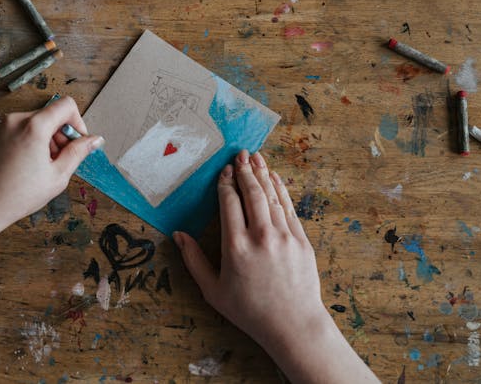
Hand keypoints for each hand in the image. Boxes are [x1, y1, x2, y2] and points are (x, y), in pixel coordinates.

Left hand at [0, 97, 103, 234]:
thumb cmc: (17, 195)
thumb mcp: (57, 175)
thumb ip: (78, 152)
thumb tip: (95, 139)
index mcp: (33, 126)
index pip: (66, 105)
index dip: (78, 123)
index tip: (77, 143)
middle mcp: (17, 119)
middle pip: (52, 115)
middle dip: (62, 135)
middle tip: (60, 162)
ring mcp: (4, 126)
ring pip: (38, 123)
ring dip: (48, 140)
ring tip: (43, 167)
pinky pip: (23, 129)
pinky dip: (33, 142)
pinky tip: (29, 166)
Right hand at [174, 150, 324, 347]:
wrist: (293, 325)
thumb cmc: (250, 311)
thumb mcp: (213, 290)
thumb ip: (194, 260)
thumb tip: (179, 235)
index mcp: (235, 247)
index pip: (229, 202)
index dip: (225, 183)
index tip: (223, 171)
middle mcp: (260, 236)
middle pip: (251, 192)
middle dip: (244, 170)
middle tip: (240, 154)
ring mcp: (284, 236)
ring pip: (272, 196)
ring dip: (262, 174)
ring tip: (256, 157)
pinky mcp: (301, 240)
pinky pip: (289, 208)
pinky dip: (281, 190)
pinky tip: (275, 178)